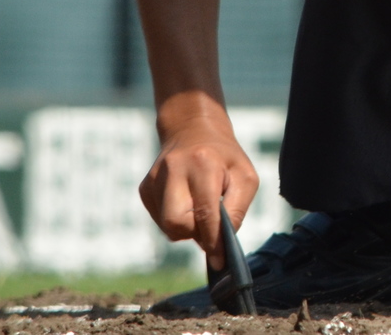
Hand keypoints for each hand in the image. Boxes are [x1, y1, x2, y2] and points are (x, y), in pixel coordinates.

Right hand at [139, 95, 257, 269]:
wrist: (193, 129)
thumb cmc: (225, 157)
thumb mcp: (245, 176)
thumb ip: (236, 209)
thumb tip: (220, 243)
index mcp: (202, 163)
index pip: (205, 212)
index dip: (213, 240)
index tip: (220, 260)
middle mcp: (173, 169)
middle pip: (176, 223)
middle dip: (194, 233)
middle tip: (209, 226)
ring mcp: (154, 178)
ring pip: (166, 226)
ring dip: (186, 227)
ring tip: (199, 207)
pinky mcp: (145, 187)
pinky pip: (159, 219)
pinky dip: (176, 219)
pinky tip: (185, 201)